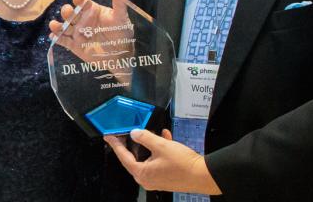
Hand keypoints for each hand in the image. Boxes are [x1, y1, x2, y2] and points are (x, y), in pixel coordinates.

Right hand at [48, 0, 135, 64]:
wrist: (121, 55)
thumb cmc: (121, 33)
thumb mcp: (121, 18)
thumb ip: (119, 5)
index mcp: (91, 10)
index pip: (82, 1)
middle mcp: (82, 19)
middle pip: (70, 13)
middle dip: (66, 11)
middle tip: (68, 12)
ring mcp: (77, 32)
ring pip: (64, 26)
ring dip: (57, 25)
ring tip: (54, 25)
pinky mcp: (74, 45)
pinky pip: (63, 41)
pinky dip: (57, 38)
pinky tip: (54, 36)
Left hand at [104, 129, 219, 194]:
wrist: (203, 176)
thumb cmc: (182, 163)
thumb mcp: (160, 146)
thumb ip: (144, 137)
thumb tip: (134, 134)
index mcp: (142, 173)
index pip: (123, 157)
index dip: (115, 144)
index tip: (108, 136)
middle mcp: (147, 179)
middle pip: (134, 159)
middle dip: (132, 144)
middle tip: (126, 133)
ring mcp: (157, 180)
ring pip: (147, 158)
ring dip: (149, 145)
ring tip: (151, 132)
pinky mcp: (166, 177)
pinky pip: (157, 161)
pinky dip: (159, 150)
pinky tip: (165, 137)